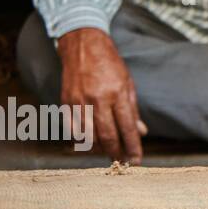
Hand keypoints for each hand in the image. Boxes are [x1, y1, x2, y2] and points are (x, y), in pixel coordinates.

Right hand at [57, 27, 146, 162]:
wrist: (83, 46)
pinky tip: (91, 144)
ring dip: (100, 149)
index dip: (133, 145)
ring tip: (109, 153)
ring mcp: (79, 102)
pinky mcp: (65, 103)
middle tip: (123, 161)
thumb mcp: (128, 83)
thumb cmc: (110, 64)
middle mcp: (97, 99)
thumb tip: (141, 132)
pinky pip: (73, 130)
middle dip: (116, 152)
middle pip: (107, 135)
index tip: (136, 159)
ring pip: (88, 136)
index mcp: (116, 92)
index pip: (127, 126)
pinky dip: (82, 141)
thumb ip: (133, 109)